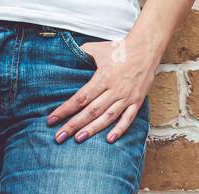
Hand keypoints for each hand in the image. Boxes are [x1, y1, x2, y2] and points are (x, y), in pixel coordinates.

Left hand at [46, 34, 160, 143]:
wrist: (146, 49)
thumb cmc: (120, 49)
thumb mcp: (98, 48)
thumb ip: (82, 54)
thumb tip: (67, 56)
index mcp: (103, 77)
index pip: (80, 97)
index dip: (65, 109)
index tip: (52, 119)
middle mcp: (114, 90)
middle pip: (91, 111)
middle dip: (73, 125)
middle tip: (59, 137)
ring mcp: (126, 97)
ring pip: (107, 117)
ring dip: (92, 129)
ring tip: (78, 139)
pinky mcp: (136, 102)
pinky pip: (128, 119)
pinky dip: (119, 130)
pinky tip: (109, 140)